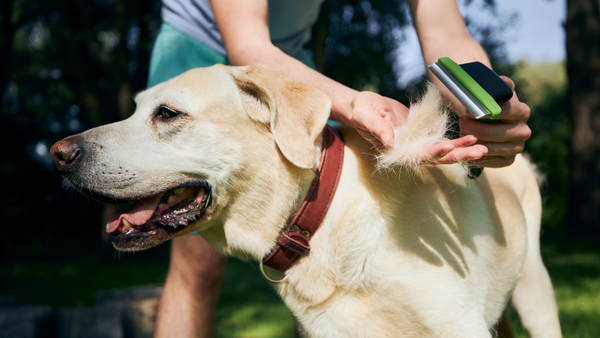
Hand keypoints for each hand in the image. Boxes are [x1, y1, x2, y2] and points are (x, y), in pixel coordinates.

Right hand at [350, 91, 486, 163]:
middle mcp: (408, 152)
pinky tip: (473, 138)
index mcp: (394, 151)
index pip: (416, 156)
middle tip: (480, 151)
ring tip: (483, 148)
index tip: (446, 147)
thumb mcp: (365, 116)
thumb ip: (377, 128)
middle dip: (458, 155)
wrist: (364, 107)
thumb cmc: (362, 111)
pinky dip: (457, 141)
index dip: (432, 153)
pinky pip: (442, 142)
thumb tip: (390, 142)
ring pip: (443, 153)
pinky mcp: (422, 137)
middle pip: (436, 159)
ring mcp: (416, 145)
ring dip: (462, 151)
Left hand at [459, 76, 530, 167]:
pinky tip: (469, 149)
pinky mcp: (510, 159)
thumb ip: (499, 85)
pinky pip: (491, 162)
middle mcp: (524, 131)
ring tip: (463, 134)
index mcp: (522, 111)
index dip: (482, 113)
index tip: (468, 112)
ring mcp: (518, 147)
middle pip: (491, 133)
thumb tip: (502, 81)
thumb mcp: (495, 90)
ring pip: (488, 148)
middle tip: (461, 124)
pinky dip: (478, 156)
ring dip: (471, 142)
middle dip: (471, 129)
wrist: (494, 118)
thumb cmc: (492, 103)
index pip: (502, 112)